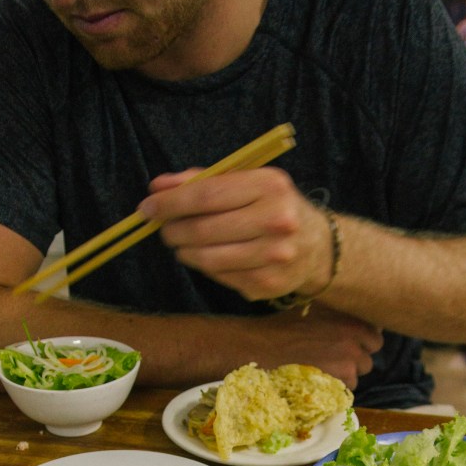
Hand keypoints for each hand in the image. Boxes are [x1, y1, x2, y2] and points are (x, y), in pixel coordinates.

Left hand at [138, 167, 335, 301]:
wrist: (317, 247)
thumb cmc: (272, 208)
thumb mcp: (246, 182)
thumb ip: (203, 181)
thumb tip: (158, 187)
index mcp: (269, 186)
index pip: (207, 195)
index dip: (171, 203)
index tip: (148, 207)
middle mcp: (276, 220)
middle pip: (204, 229)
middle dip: (174, 230)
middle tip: (165, 229)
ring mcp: (274, 256)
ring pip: (208, 258)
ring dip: (185, 251)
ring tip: (182, 244)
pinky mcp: (268, 284)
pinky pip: (221, 277)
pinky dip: (206, 267)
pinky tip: (208, 257)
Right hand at [247, 305, 382, 388]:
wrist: (261, 347)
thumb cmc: (283, 326)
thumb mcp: (314, 308)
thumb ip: (339, 314)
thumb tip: (354, 318)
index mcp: (350, 316)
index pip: (375, 334)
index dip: (361, 341)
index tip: (347, 344)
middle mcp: (355, 335)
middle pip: (369, 356)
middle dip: (355, 359)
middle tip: (333, 359)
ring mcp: (350, 358)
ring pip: (358, 374)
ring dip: (345, 375)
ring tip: (322, 371)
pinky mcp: (341, 379)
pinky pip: (347, 388)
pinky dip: (336, 388)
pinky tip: (318, 380)